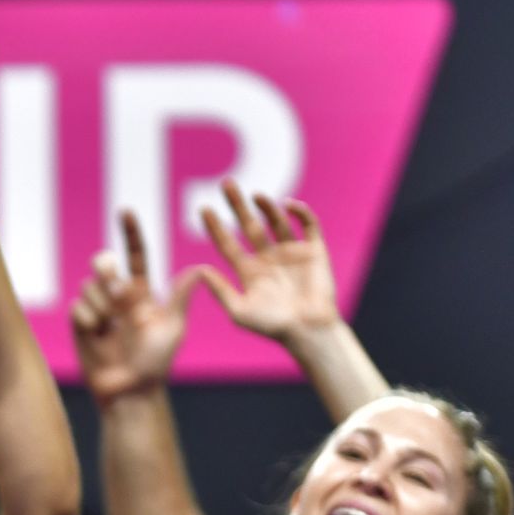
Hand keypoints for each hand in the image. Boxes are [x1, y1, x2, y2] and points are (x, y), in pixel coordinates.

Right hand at [69, 212, 197, 403]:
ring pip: (89, 286)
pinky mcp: (80, 324)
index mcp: (143, 293)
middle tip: (118, 292)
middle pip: (105, 264)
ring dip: (101, 305)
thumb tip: (202, 270)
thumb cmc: (156, 363)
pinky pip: (78, 308)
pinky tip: (98, 336)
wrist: (129, 391)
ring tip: (111, 327)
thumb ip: (180, 299)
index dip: (131, 233)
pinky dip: (88, 320)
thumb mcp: (173, 329)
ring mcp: (97, 309)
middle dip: (106, 270)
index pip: (136, 255)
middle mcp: (118, 297)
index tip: (126, 211)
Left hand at [191, 179, 340, 343]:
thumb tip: (199, 270)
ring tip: (255, 195)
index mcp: (248, 271)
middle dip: (237, 205)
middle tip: (226, 183)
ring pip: (275, 221)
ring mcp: (290, 252)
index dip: (215, 226)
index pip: (227, 243)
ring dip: (266, 207)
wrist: (308, 331)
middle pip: (248, 225)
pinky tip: (288, 205)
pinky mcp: (314, 251)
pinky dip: (299, 213)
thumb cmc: (272, 326)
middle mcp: (267, 258)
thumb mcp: (239, 311)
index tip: (202, 208)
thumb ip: (220, 290)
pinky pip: (307, 225)